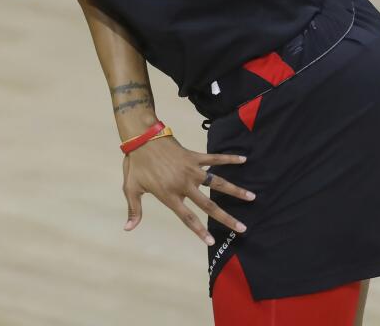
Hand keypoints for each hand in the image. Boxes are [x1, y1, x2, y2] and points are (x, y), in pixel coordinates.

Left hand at [121, 136, 255, 244]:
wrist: (141, 138)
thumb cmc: (136, 164)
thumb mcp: (131, 188)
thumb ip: (134, 209)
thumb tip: (127, 229)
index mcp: (169, 195)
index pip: (187, 217)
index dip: (199, 231)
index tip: (211, 242)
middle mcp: (184, 184)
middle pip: (209, 205)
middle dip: (227, 218)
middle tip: (243, 228)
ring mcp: (191, 170)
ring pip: (217, 182)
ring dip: (235, 190)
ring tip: (252, 197)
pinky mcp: (193, 156)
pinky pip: (214, 158)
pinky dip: (229, 159)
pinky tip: (243, 159)